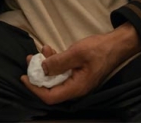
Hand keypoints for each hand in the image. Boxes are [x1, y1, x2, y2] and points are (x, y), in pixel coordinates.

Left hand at [21, 24, 140, 104]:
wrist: (116, 44)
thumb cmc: (99, 49)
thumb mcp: (77, 53)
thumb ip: (59, 62)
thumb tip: (42, 69)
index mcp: (76, 87)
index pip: (50, 96)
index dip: (35, 89)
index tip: (24, 77)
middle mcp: (75, 87)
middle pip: (51, 88)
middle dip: (38, 75)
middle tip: (29, 59)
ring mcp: (76, 80)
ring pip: (55, 78)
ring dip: (45, 66)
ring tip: (38, 51)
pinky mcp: (77, 72)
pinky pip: (61, 71)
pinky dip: (53, 61)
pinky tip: (49, 49)